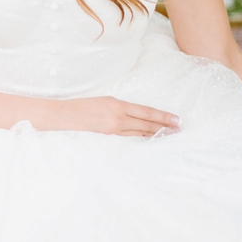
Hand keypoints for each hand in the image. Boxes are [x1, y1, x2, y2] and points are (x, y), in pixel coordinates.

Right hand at [52, 96, 180, 135]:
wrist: (64, 116)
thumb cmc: (84, 106)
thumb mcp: (106, 101)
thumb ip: (122, 108)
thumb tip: (139, 115)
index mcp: (118, 105)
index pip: (146, 112)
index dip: (162, 117)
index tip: (175, 119)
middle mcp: (118, 117)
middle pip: (146, 124)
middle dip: (163, 127)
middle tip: (178, 130)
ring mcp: (113, 129)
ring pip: (139, 133)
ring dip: (154, 134)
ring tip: (168, 136)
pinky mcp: (108, 137)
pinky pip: (128, 138)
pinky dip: (140, 139)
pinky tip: (149, 140)